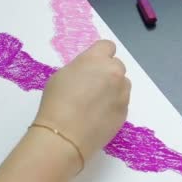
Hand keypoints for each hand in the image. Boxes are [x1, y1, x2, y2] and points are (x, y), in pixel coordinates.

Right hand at [34, 40, 130, 160]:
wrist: (64, 135)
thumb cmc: (56, 102)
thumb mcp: (62, 75)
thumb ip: (81, 68)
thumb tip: (89, 74)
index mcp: (97, 59)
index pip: (107, 46)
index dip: (100, 55)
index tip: (92, 66)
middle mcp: (114, 72)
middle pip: (117, 66)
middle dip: (107, 73)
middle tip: (92, 88)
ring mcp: (122, 93)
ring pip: (122, 85)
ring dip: (113, 89)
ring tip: (95, 104)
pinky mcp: (125, 112)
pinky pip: (121, 103)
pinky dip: (113, 106)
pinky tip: (98, 117)